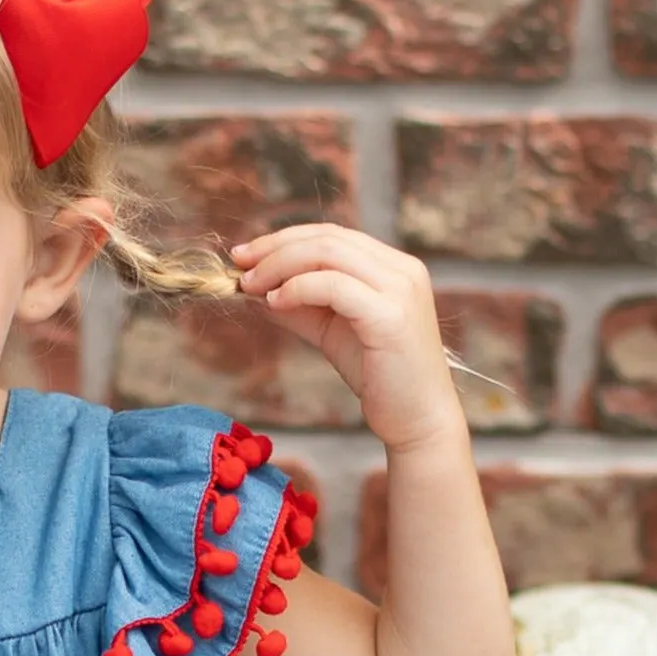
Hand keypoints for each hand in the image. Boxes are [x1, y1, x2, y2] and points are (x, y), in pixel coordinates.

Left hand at [231, 226, 468, 458]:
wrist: (417, 420)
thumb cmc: (380, 378)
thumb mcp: (333, 332)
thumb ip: (302, 307)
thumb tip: (260, 291)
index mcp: (393, 267)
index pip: (333, 235)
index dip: (285, 239)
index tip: (246, 255)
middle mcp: (401, 269)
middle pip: (328, 238)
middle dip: (276, 247)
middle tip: (239, 265)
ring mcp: (400, 289)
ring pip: (329, 254)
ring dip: (280, 265)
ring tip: (252, 285)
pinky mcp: (390, 316)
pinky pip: (334, 286)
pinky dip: (298, 289)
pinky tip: (276, 302)